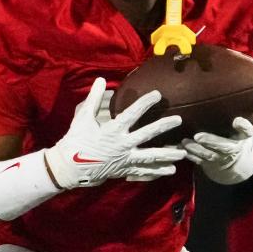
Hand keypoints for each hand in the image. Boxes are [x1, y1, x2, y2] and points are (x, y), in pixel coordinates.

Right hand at [46, 77, 185, 188]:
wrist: (69, 167)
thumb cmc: (76, 140)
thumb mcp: (83, 117)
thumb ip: (94, 98)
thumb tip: (101, 79)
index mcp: (113, 130)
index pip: (133, 113)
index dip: (146, 102)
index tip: (158, 94)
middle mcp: (123, 145)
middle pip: (148, 135)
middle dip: (164, 126)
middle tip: (179, 120)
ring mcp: (125, 159)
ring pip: (151, 157)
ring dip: (167, 154)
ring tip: (183, 153)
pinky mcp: (124, 170)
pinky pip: (144, 171)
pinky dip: (157, 171)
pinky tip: (170, 170)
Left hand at [180, 117, 252, 184]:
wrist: (237, 159)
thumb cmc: (240, 141)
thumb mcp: (246, 135)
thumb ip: (244, 127)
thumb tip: (237, 121)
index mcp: (233, 148)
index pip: (222, 147)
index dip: (210, 141)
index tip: (198, 136)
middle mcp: (222, 157)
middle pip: (209, 153)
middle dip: (196, 148)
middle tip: (185, 140)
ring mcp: (213, 161)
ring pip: (201, 158)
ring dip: (190, 151)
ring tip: (181, 143)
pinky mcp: (205, 163)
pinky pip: (196, 161)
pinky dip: (187, 155)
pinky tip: (178, 148)